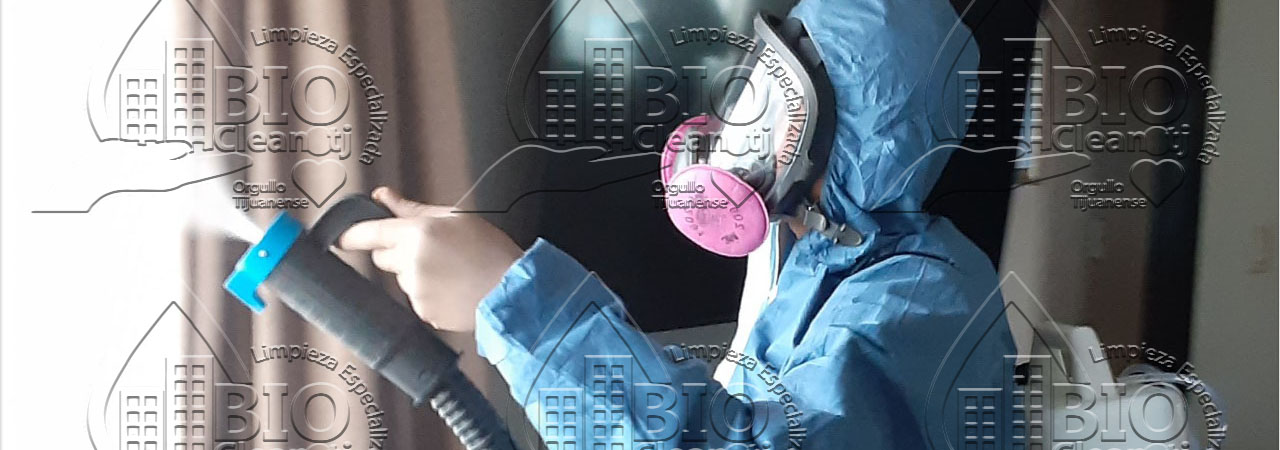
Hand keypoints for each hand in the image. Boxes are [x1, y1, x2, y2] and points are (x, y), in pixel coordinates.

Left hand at [338, 187, 523, 330]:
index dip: (350, 236)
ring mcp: (415, 291)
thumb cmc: (490, 251)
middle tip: (431, 251)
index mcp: (417, 234)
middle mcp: (411, 263)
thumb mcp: (456, 218)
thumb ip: (413, 209)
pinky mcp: (423, 313)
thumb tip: (384, 195)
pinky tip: (452, 289)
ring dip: (416, 274)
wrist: (514, 292)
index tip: (340, 238)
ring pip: (401, 279)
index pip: (368, 233)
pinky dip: (428, 294)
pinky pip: (415, 300)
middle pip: (382, 257)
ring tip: (451, 272)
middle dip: (397, 253)